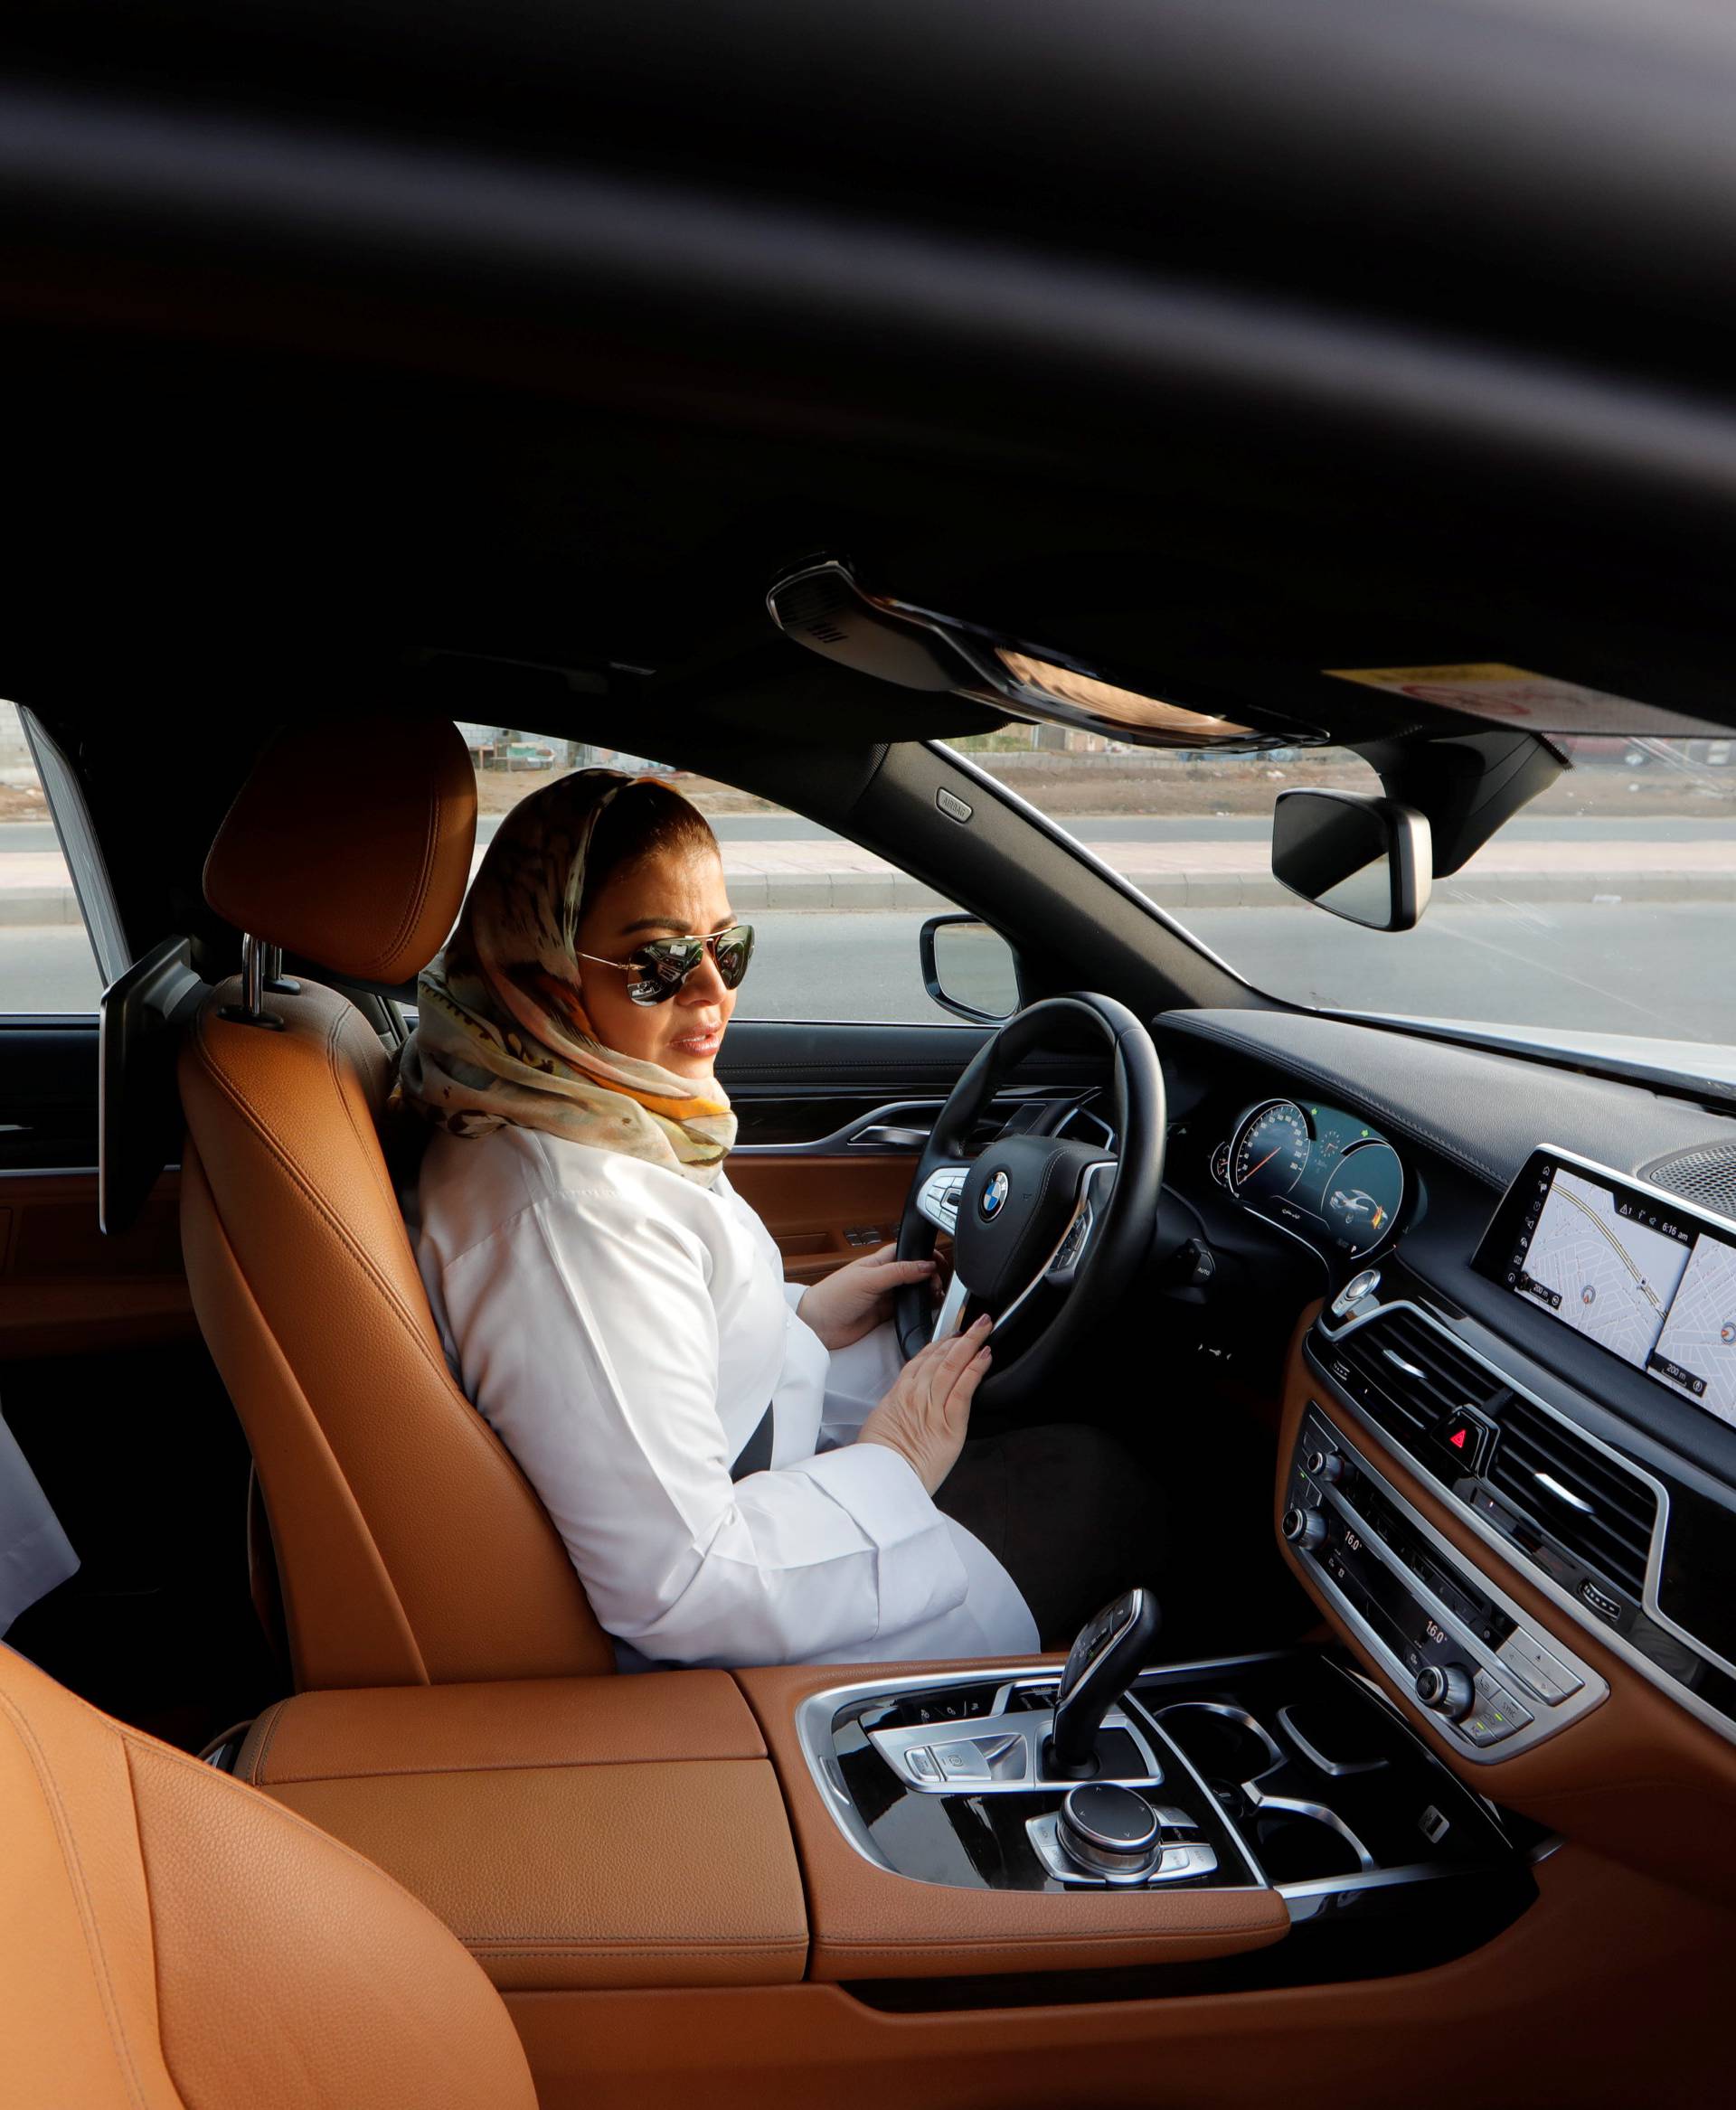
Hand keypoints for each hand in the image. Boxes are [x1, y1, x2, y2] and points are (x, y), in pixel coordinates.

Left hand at [797, 1242, 937, 1350]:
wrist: (818, 1325)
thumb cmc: (833, 1296)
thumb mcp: (868, 1279)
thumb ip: (898, 1272)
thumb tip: (925, 1266)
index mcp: (877, 1262)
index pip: (906, 1252)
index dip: (923, 1254)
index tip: (939, 1261)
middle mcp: (882, 1278)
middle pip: (913, 1272)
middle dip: (928, 1276)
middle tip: (936, 1285)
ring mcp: (883, 1296)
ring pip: (911, 1291)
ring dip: (924, 1293)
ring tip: (935, 1297)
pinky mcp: (883, 1315)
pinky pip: (906, 1309)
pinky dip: (917, 1309)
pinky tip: (924, 1309)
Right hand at [856, 1314, 992, 1494]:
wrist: (882, 1479)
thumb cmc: (878, 1460)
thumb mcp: (879, 1426)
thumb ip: (896, 1411)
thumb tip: (904, 1410)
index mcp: (899, 1395)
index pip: (920, 1360)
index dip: (938, 1345)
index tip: (950, 1335)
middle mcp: (916, 1395)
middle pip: (939, 1357)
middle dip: (959, 1337)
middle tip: (975, 1323)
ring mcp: (933, 1407)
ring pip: (952, 1366)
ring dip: (970, 1344)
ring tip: (984, 1329)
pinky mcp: (950, 1423)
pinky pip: (964, 1389)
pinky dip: (975, 1369)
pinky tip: (985, 1356)